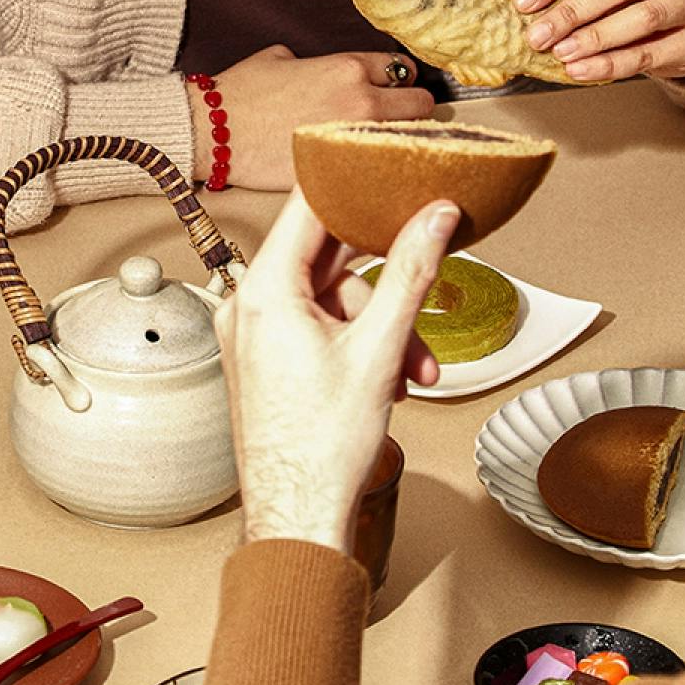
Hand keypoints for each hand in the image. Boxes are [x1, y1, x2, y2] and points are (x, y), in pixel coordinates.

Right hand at [188, 45, 435, 186]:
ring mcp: (354, 142)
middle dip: (412, 111)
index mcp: (349, 69)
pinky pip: (376, 172)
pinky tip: (365, 174)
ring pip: (406, 142)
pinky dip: (374, 172)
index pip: (403, 69)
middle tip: (397, 120)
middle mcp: (361, 103)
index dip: (398, 79)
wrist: (212, 132)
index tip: (394, 89)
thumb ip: (316, 63)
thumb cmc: (238, 94)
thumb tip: (321, 72)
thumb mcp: (279, 59)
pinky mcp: (340, 174)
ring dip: (397, 143)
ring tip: (381, 149)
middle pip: (422, 106)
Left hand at [214, 191, 456, 552]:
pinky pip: (315, 326)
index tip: (386, 168)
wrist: (297, 517)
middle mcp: (248, 305)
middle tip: (426, 284)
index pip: (308, 207)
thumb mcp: (381, 349)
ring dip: (380, 326)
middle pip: (325, 258)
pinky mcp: (263, 357)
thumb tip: (436, 217)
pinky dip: (356, 343)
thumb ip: (412, 271)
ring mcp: (252, 333)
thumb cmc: (322, 448)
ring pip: (329, 299)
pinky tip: (388, 377)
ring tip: (412, 369)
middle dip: (385, 283)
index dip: (352, 184)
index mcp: (264, 292)